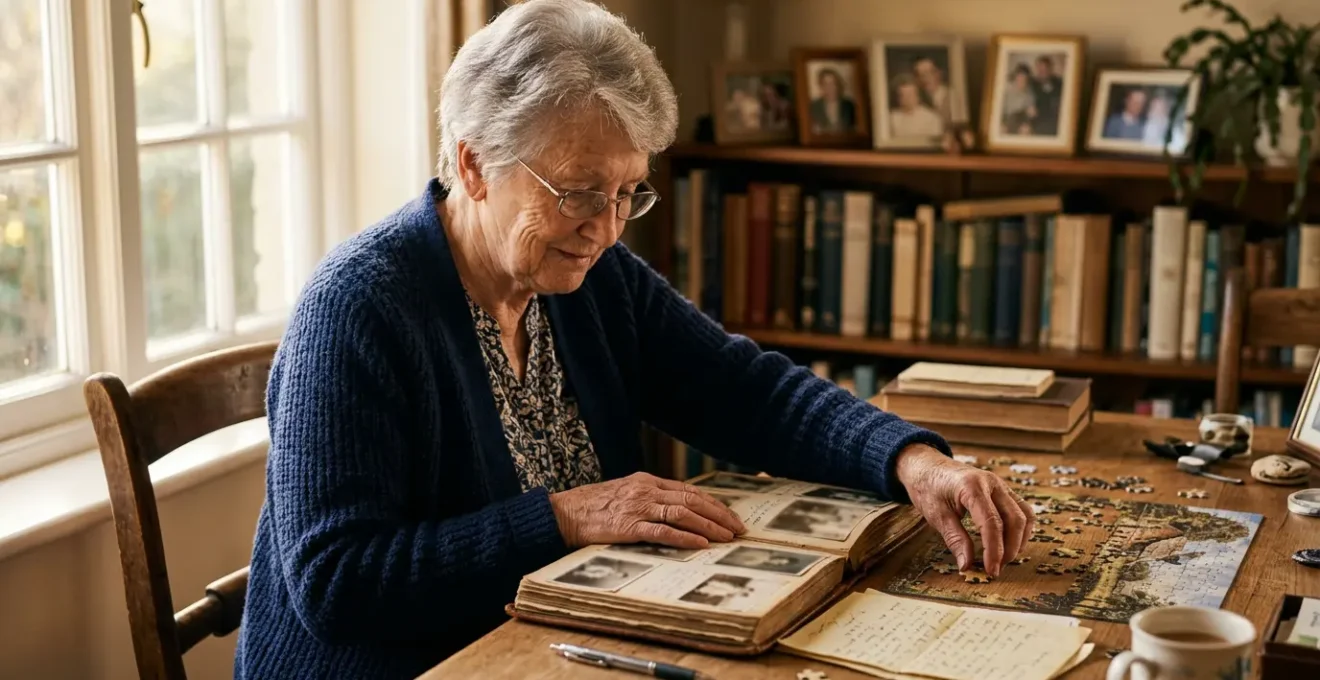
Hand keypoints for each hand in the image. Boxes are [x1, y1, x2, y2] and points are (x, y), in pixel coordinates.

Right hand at [549, 472, 747, 549]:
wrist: (564, 513)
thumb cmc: (592, 506)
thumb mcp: (624, 492)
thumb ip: (649, 498)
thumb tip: (675, 510)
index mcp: (646, 481)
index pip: (688, 490)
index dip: (713, 504)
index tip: (729, 516)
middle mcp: (646, 490)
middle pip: (692, 500)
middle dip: (719, 515)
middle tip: (738, 529)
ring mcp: (638, 508)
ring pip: (682, 514)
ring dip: (709, 526)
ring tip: (727, 538)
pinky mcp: (629, 526)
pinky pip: (662, 532)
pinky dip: (684, 537)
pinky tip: (700, 544)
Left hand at [896, 445, 1033, 577]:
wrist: (927, 466)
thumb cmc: (928, 488)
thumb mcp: (936, 516)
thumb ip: (955, 540)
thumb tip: (967, 566)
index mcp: (972, 487)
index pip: (991, 523)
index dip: (994, 550)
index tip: (991, 570)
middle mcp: (992, 483)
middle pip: (1014, 519)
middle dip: (1009, 548)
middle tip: (997, 568)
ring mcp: (1000, 485)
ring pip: (1023, 515)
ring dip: (1019, 540)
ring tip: (1004, 559)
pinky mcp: (1003, 490)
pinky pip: (1022, 510)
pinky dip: (1021, 529)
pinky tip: (1011, 543)